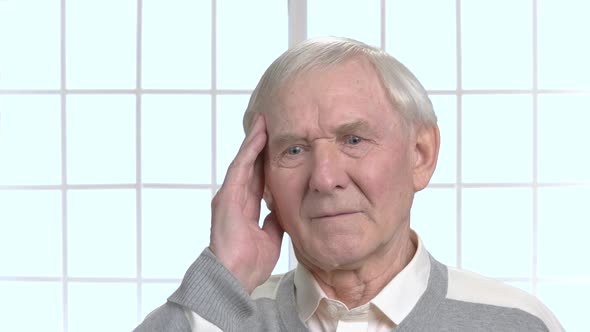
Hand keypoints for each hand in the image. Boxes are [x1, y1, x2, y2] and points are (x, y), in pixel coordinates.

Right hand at [209, 113, 283, 293]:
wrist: (234, 277)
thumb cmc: (248, 263)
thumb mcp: (270, 237)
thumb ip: (274, 221)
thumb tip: (282, 210)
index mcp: (244, 207)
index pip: (258, 177)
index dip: (266, 160)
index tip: (277, 144)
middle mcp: (235, 198)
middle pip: (250, 165)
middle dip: (259, 144)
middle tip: (269, 123)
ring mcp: (229, 196)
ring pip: (244, 161)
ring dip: (254, 141)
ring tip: (264, 121)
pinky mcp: (227, 197)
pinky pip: (240, 168)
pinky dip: (249, 151)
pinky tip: (258, 136)